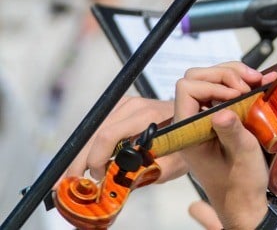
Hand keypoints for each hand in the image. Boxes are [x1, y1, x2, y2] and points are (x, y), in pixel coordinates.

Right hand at [64, 95, 186, 182]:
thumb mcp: (171, 164)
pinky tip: (90, 161)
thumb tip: (118, 186)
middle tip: (68, 182)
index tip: (95, 178)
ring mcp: (127, 104)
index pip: (110, 135)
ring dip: (85, 152)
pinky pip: (101, 126)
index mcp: (148, 117)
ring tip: (78, 174)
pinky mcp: (123, 107)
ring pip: (95, 129)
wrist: (194, 121)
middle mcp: (135, 106)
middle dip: (81, 160)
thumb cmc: (187, 142)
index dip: (95, 159)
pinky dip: (93, 144)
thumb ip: (146, 174)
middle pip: (96, 133)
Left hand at [175, 62, 276, 228]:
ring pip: (211, 79)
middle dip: (226, 74)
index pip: (188, 89)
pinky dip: (242, 83)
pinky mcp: (219, 118)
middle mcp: (192, 122)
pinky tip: (261, 84)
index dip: (212, 85)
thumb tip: (221, 113)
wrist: (245, 201)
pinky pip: (224, 90)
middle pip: (198, 78)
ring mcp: (205, 119)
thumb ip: (231, 133)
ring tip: (258, 82)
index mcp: (189, 132)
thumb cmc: (241, 184)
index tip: (236, 95)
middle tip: (250, 85)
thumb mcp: (241, 156)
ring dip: (235, 76)